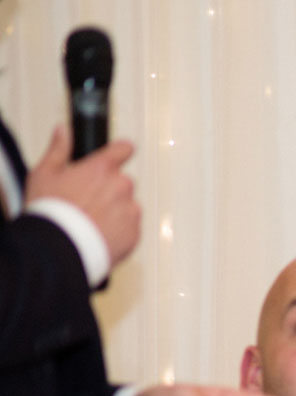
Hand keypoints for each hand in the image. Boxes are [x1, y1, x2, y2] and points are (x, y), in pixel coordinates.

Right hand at [24, 126, 140, 267]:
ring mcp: (131, 210)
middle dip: (109, 190)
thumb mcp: (44, 174)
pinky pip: (130, 228)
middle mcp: (122, 186)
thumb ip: (58, 150)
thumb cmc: (52, 212)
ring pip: (127, 206)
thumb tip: (64, 130)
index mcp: (102, 168)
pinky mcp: (136, 233)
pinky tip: (100, 235)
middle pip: (122, 182)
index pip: (123, 149)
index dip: (121, 151)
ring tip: (91, 223)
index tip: (122, 153)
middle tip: (87, 203)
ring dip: (115, 211)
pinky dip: (119, 231)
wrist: (61, 249)